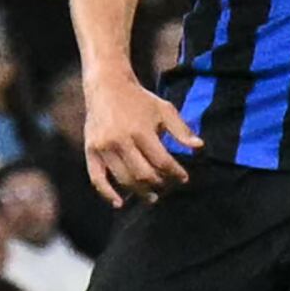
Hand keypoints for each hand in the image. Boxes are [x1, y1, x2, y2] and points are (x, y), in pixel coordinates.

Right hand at [83, 74, 199, 205]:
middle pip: (143, 174)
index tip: (184, 178)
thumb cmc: (140, 100)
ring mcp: (103, 147)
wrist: (107, 87)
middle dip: (159, 184)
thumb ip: (181, 130)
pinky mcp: (90, 151)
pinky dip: (107, 194)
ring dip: (139, 192)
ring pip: (123, 179)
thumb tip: (199, 147)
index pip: (161, 161)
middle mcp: (120, 141)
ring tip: (152, 196)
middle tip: (168, 188)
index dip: (175, 173)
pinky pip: (97, 179)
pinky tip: (119, 203)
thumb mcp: (164, 109)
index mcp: (141, 131)